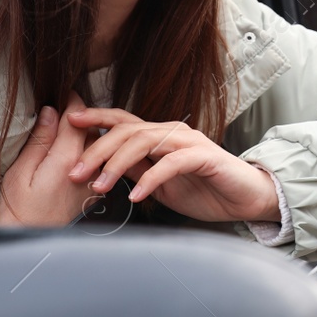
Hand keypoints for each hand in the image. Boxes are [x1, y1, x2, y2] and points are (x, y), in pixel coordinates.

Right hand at [0, 92, 101, 227]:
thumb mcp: (20, 172)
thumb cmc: (19, 210)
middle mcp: (87, 167)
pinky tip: (77, 149)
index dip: (71, 100)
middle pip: (92, 128)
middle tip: (65, 103)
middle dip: (82, 114)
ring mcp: (92, 179)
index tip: (63, 90)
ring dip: (87, 131)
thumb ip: (39, 140)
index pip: (77, 117)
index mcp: (66, 159)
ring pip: (97, 143)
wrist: (32, 242)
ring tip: (70, 124)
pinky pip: (98, 160)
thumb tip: (51, 111)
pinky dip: (90, 149)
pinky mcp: (93, 189)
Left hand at [64, 106, 280, 223]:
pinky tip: (136, 197)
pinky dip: (150, 180)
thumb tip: (105, 165)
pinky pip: (171, 164)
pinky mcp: (203, 157)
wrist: (247, 198)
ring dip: (117, 164)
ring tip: (99, 185)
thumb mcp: (161, 183)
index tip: (69, 121)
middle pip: (127, 130)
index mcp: (160, 136)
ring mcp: (188, 142)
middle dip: (97, 149)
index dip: (96, 118)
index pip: (123, 121)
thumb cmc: (206, 190)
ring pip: (144, 142)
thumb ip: (138, 170)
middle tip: (76, 172)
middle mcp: (172, 132)